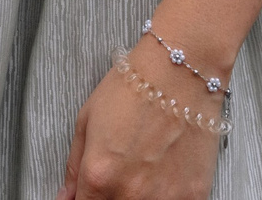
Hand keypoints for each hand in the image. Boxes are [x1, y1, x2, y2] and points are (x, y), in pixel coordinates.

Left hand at [53, 43, 222, 199]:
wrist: (179, 74)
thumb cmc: (135, 88)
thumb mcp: (86, 121)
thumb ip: (74, 167)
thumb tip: (67, 195)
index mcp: (99, 175)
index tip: (84, 194)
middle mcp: (132, 192)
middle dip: (107, 197)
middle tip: (114, 176)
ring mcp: (165, 198)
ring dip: (135, 197)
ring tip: (139, 171)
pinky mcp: (195, 196)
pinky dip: (163, 196)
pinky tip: (161, 174)